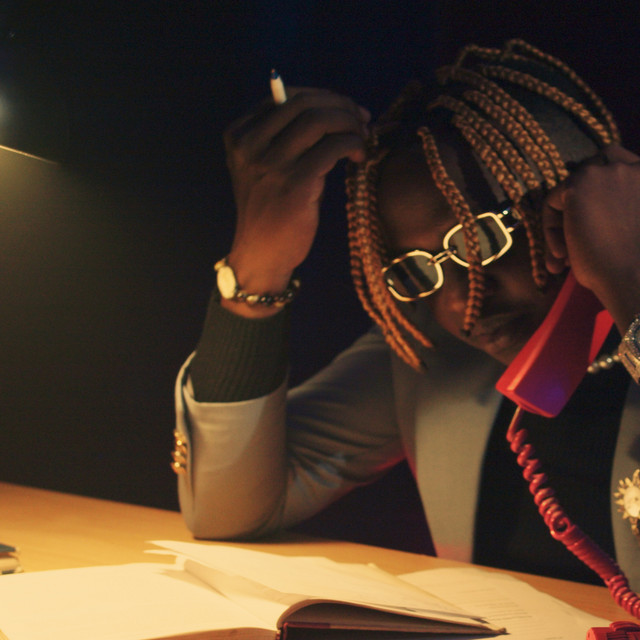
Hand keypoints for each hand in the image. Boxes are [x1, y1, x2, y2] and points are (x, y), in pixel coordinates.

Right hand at [221, 88, 370, 316]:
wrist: (262, 253)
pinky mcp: (295, 182)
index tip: (346, 110)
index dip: (322, 96)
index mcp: (239, 134)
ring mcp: (271, 163)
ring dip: (350, 123)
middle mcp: (250, 144)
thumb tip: (332, 109)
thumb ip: (283, 137)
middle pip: (304, 103)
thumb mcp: (265, 166)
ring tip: (363, 138)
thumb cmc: (270, 210)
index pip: (284, 96)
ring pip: (320, 120)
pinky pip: (334, 147)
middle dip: (341, 106)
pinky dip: (353, 145)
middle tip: (362, 120)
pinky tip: (359, 158)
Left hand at [542, 144, 639, 329]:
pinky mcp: (578, 185)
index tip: (588, 220)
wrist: (634, 277)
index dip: (597, 189)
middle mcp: (631, 166)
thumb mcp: (634, 222)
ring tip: (564, 257)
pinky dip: (551, 230)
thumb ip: (616, 205)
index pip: (616, 160)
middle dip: (576, 202)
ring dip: (563, 223)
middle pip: (588, 171)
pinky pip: (552, 203)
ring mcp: (605, 171)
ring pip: (569, 190)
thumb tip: (585, 209)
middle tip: (571, 238)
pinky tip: (563, 254)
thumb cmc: (637, 264)